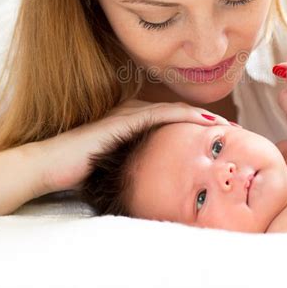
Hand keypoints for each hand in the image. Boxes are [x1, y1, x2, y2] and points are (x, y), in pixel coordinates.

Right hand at [38, 99, 230, 193]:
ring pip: (177, 111)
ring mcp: (130, 113)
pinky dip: (187, 117)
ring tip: (228, 128)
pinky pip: (163, 114)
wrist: (53, 164)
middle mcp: (135, 111)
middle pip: (181, 113)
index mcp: (136, 120)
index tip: (221, 138)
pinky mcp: (126, 118)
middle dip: (208, 122)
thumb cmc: (84, 168)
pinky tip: (208, 124)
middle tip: (233, 131)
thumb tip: (164, 175)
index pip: (175, 120)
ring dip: (204, 118)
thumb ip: (141, 161)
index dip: (199, 127)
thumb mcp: (120, 162)